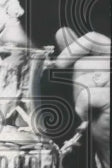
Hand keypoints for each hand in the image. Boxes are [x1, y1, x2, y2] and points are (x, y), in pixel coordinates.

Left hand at [53, 27, 109, 167]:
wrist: (108, 135)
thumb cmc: (98, 106)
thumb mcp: (86, 75)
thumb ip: (78, 53)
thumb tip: (63, 31)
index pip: (93, 38)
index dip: (73, 48)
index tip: (60, 63)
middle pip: (87, 61)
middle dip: (79, 81)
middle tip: (88, 95)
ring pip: (88, 78)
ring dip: (82, 95)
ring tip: (93, 105)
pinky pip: (89, 95)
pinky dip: (84, 106)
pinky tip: (92, 113)